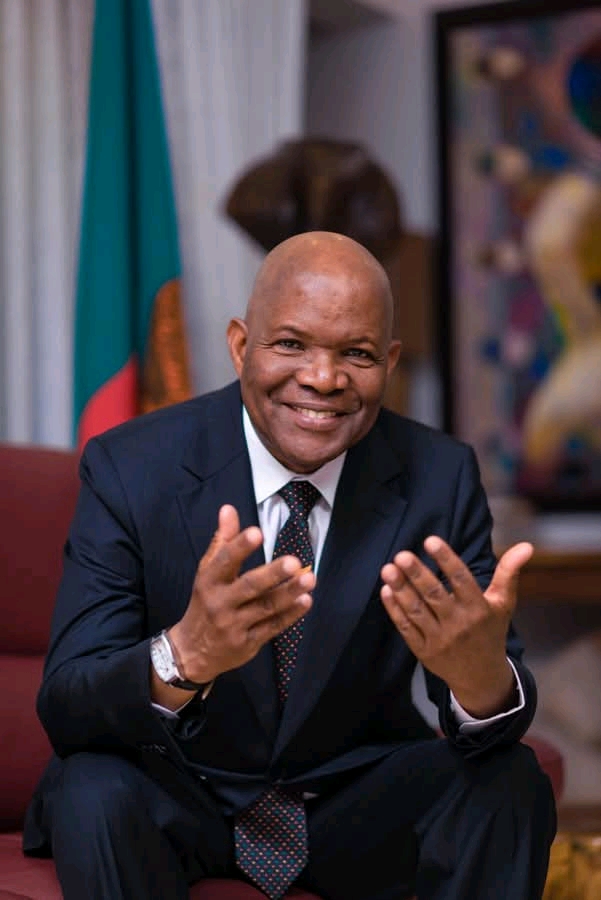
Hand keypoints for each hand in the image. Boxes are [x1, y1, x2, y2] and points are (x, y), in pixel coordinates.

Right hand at [169, 504, 314, 683]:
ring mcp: (234, 625)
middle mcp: (220, 603)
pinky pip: (272, 627)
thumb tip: (228, 509)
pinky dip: (290, 615)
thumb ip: (222, 541)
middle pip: (248, 587)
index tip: (257, 532)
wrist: (192, 652)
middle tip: (294, 561)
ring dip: (289, 593)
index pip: (224, 561)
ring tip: (310, 578)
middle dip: (272, 574)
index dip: (240, 546)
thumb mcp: (207, 572)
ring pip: (265, 607)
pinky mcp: (248, 643)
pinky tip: (305, 601)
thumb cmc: (205, 603)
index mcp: (209, 581)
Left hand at [380, 537, 532, 717]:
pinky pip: (406, 628)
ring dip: (400, 589)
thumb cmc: (490, 631)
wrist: (481, 678)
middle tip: (402, 555)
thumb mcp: (503, 604)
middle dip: (417, 574)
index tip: (430, 540)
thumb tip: (526, 545)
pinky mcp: (423, 651)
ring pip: (417, 611)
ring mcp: (439, 639)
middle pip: (435, 595)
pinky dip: (394, 609)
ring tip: (388, 568)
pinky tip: (386, 589)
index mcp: (479, 609)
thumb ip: (509, 573)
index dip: (446, 560)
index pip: (462, 580)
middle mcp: (459, 624)